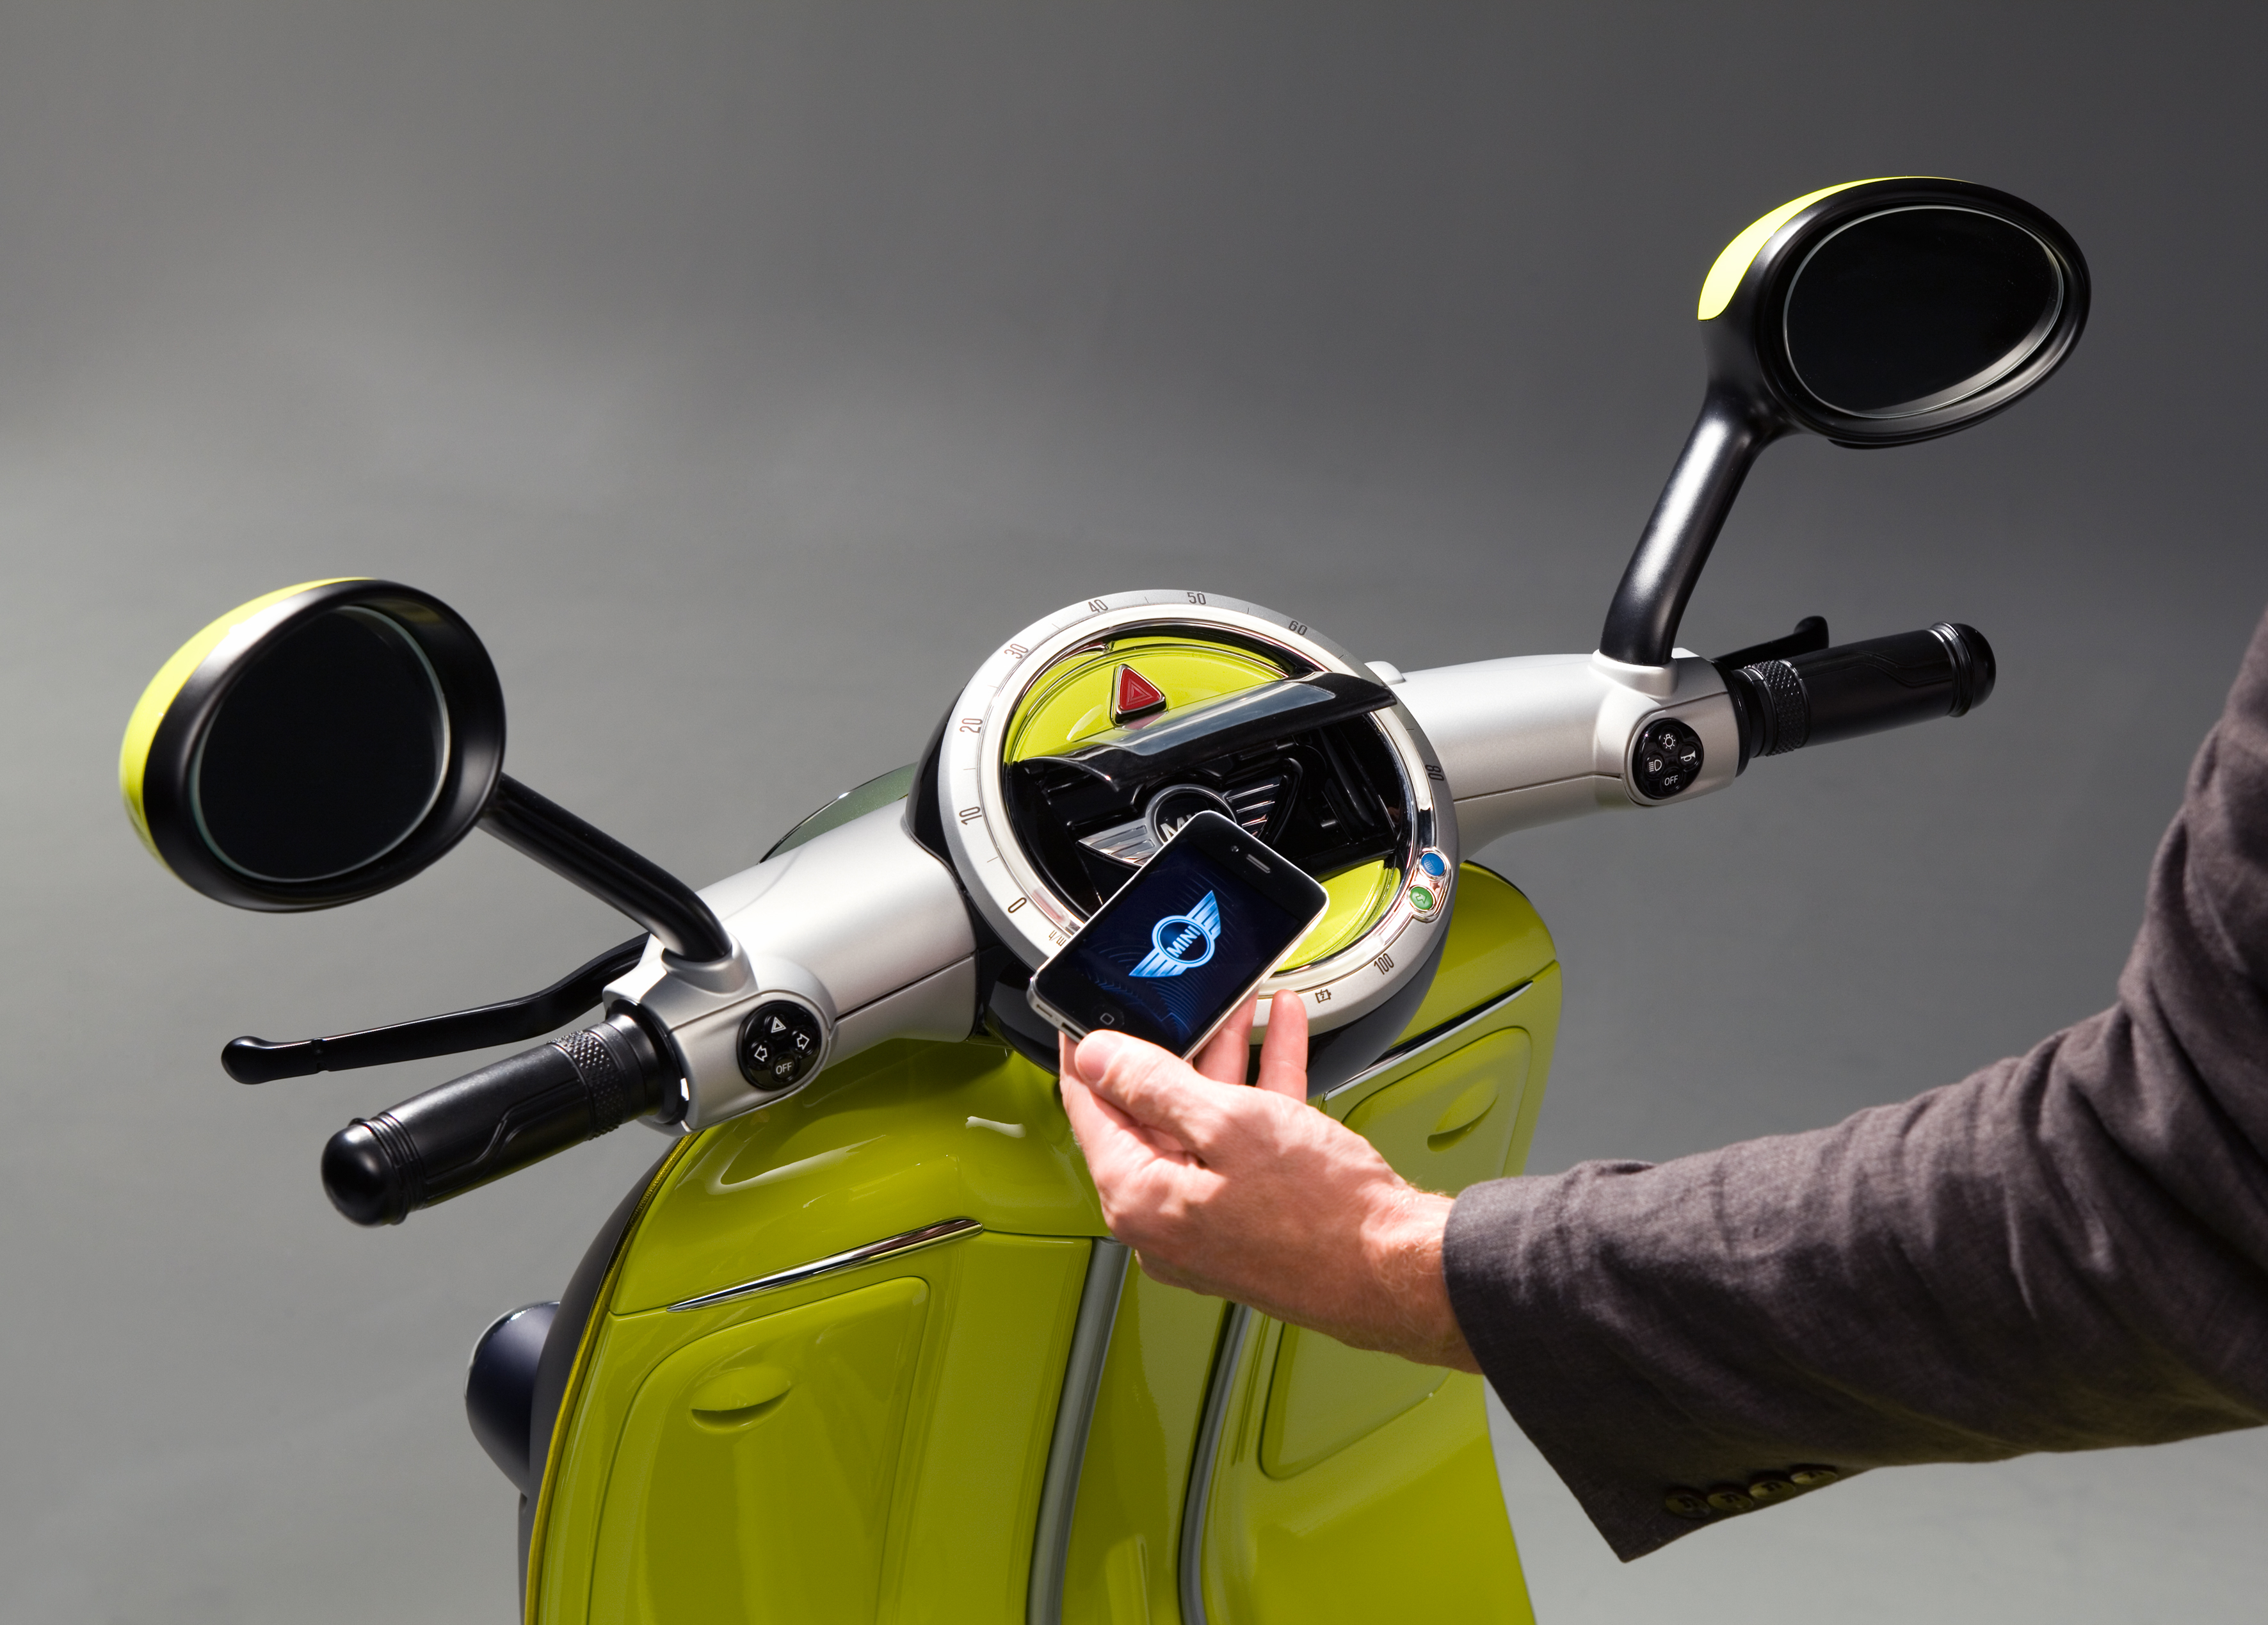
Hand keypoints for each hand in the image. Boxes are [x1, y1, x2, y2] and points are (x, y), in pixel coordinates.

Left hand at [1059, 991, 1477, 1370]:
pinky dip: (1259, 1093)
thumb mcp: (1229, 1124)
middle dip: (1176, 1048)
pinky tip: (1280, 1041)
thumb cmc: (1324, 1218)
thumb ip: (1154, 1085)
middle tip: (1184, 1003)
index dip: (1087, 1055)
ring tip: (1241, 1008)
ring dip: (1224, 1061)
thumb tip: (1097, 1059)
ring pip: (1202, 1124)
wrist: (1398, 1268)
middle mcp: (1165, 1220)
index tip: (1086, 1017)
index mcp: (1139, 1200)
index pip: (1089, 1111)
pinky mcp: (1249, 1219)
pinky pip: (1240, 1145)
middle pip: (1150, 1114)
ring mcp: (1208, 1221)